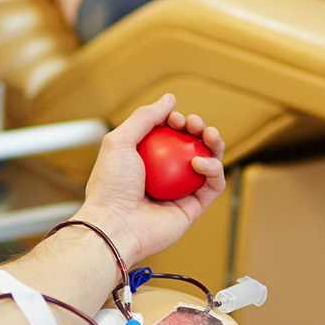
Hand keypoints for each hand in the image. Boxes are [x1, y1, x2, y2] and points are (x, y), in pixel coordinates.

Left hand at [75, 94, 225, 264]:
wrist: (115, 225)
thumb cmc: (111, 185)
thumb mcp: (119, 141)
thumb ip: (144, 117)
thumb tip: (170, 98)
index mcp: (146, 160)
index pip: (170, 135)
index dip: (177, 121)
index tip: (175, 118)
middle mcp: (165, 176)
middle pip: (192, 147)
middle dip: (199, 129)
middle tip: (195, 124)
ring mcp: (180, 192)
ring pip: (208, 163)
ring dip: (214, 145)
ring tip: (209, 135)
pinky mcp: (193, 208)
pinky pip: (212, 185)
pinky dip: (213, 169)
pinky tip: (199, 162)